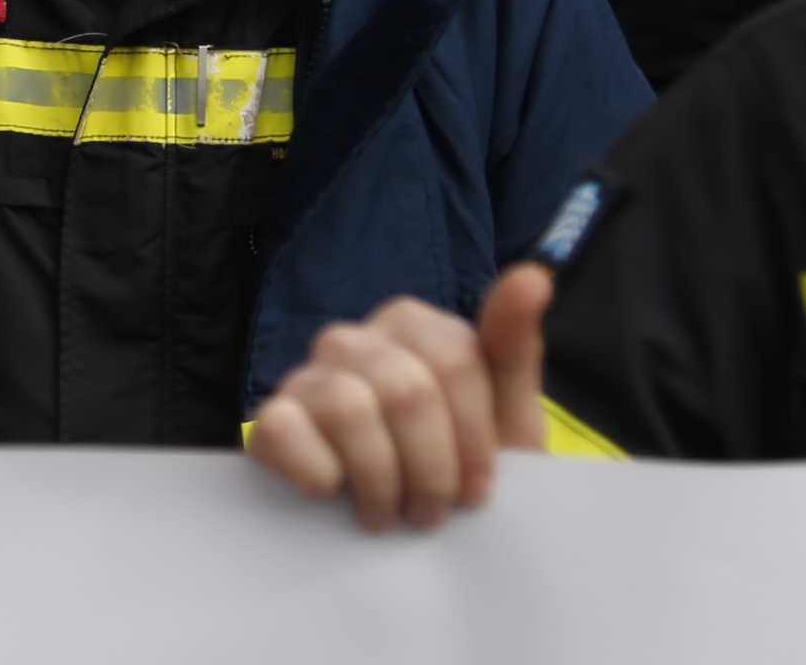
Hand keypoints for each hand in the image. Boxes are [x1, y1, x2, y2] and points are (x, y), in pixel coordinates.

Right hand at [248, 262, 554, 532]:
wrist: (407, 529)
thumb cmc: (459, 467)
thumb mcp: (507, 418)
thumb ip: (514, 345)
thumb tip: (533, 275)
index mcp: (413, 325)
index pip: (454, 359)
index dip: (473, 438)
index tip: (478, 490)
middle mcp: (355, 339)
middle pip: (407, 391)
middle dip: (431, 470)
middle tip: (432, 513)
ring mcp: (308, 376)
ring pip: (350, 409)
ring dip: (380, 481)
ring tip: (390, 514)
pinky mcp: (273, 418)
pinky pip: (284, 429)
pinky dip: (316, 472)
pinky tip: (334, 493)